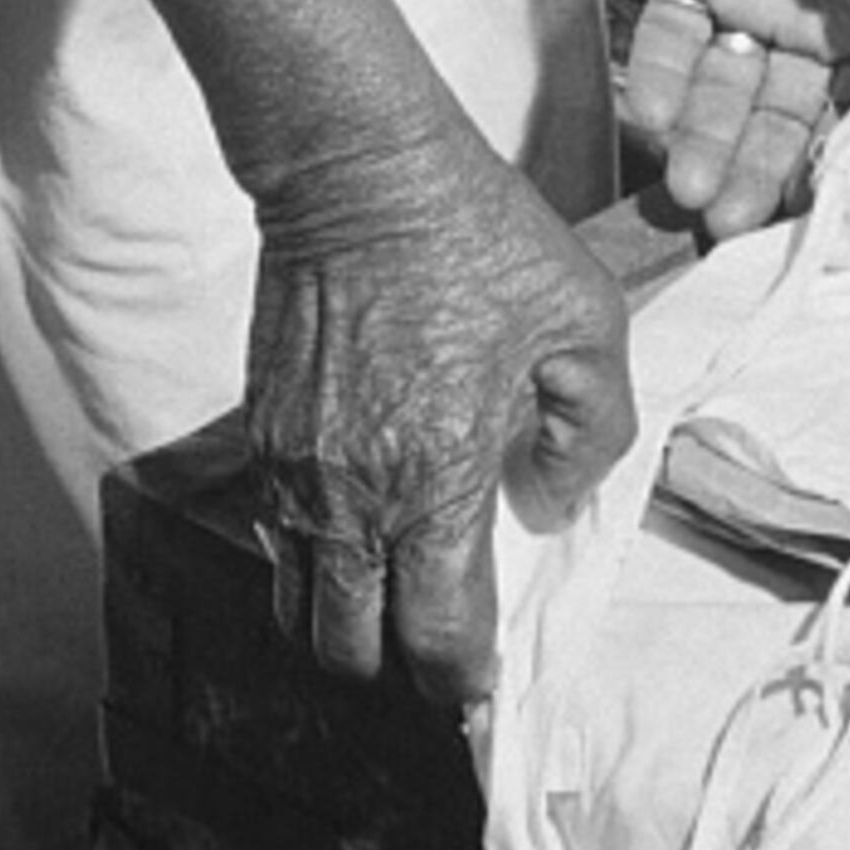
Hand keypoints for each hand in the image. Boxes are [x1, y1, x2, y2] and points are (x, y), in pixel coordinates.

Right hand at [243, 115, 637, 702]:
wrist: (357, 170)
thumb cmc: (477, 236)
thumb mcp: (585, 321)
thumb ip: (589, 436)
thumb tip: (548, 508)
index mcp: (435, 478)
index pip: (437, 640)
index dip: (467, 679)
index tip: (489, 672)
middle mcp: (350, 493)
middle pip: (349, 651)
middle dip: (398, 665)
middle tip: (442, 638)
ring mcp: (292, 468)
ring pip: (298, 606)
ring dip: (346, 619)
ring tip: (397, 589)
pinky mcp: (260, 435)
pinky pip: (276, 537)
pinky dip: (314, 557)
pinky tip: (364, 520)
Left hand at [618, 0, 849, 237]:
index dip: (831, 163)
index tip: (809, 221)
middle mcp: (813, 12)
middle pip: (778, 112)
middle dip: (753, 169)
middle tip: (725, 223)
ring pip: (721, 88)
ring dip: (704, 140)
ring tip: (688, 190)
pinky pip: (671, 34)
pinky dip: (660, 78)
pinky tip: (654, 117)